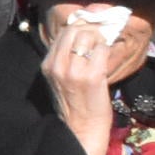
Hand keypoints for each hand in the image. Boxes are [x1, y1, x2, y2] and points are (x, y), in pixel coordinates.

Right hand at [41, 11, 118, 154]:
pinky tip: (107, 56)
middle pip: (74, 30)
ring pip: (88, 37)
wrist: (81, 128)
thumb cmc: (73, 104)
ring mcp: (74, 70)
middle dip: (90, 29)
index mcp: (47, 65)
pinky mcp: (92, 76)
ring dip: (100, 39)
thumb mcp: (59, 79)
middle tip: (99, 36)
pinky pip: (101, 50)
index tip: (90, 29)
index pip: (62, 33)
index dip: (79, 27)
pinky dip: (107, 49)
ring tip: (103, 47)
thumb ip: (64, 59)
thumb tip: (80, 37)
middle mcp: (58, 65)